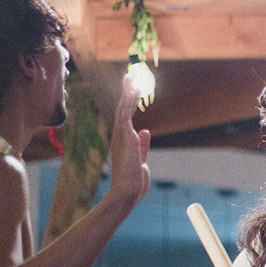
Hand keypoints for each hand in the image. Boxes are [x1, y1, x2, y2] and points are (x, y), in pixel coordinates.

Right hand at [107, 71, 151, 203]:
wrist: (127, 190)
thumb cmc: (134, 182)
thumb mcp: (141, 160)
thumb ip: (143, 145)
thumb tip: (146, 131)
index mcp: (124, 143)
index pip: (126, 119)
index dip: (128, 104)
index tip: (131, 93)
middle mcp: (119, 136)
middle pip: (122, 109)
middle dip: (126, 93)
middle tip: (128, 78)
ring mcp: (121, 134)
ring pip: (123, 107)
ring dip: (127, 91)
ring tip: (130, 76)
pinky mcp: (125, 133)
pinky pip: (126, 111)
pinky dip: (129, 98)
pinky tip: (133, 86)